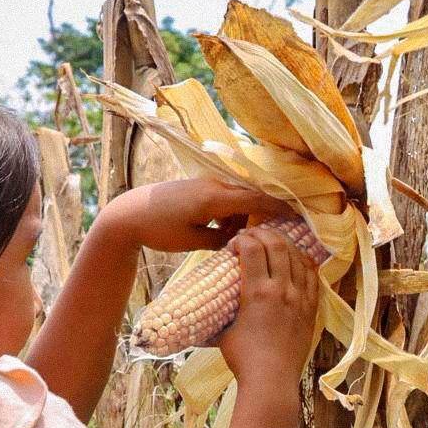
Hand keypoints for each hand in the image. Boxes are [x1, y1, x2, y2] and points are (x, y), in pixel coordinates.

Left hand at [97, 179, 290, 253]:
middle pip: (251, 197)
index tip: (299, 218)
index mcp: (215, 198)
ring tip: (242, 239)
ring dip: (244, 216)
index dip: (279, 209)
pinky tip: (224, 231)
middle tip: (280, 231)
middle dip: (266, 213)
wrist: (128, 213)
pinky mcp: (199, 188)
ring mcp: (206, 185)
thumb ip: (221, 241)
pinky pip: (225, 198)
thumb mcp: (193, 241)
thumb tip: (241, 242)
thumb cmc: (158, 229)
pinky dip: (231, 213)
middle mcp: (214, 186)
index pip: (256, 201)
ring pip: (238, 199)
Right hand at [215, 226, 319, 397]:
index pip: (252, 249)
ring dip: (283, 244)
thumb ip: (220, 312)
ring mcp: (300, 298)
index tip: (234, 244)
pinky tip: (296, 259)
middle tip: (252, 235)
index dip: (242, 239)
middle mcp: (282, 289)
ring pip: (297, 256)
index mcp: (258, 292)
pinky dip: (303, 261)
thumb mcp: (223, 331)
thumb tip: (203, 306)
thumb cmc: (243, 358)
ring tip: (273, 242)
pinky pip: (312, 275)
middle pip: (277, 245)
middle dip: (263, 233)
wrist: (271, 381)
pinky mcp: (311, 308)